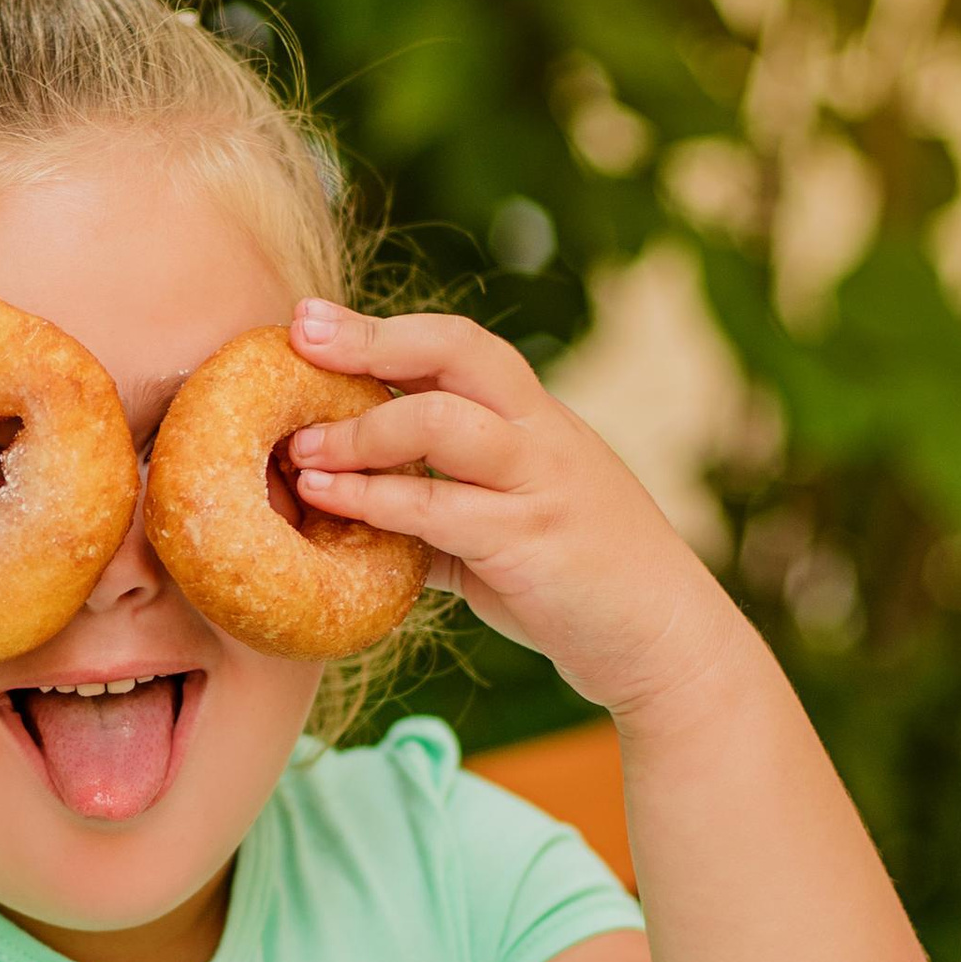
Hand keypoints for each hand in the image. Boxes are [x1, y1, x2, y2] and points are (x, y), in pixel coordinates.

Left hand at [281, 299, 751, 724]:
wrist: (661, 642)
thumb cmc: (576, 583)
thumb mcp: (505, 527)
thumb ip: (437, 508)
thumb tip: (349, 510)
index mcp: (537, 419)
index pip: (460, 345)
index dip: (383, 328)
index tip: (311, 319)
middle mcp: (543, 434)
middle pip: (458, 351)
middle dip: (371, 341)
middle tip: (298, 341)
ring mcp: (540, 483)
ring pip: (441, 422)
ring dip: (360, 430)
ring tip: (299, 449)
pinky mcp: (530, 541)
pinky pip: (439, 506)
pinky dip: (374, 498)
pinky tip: (328, 498)